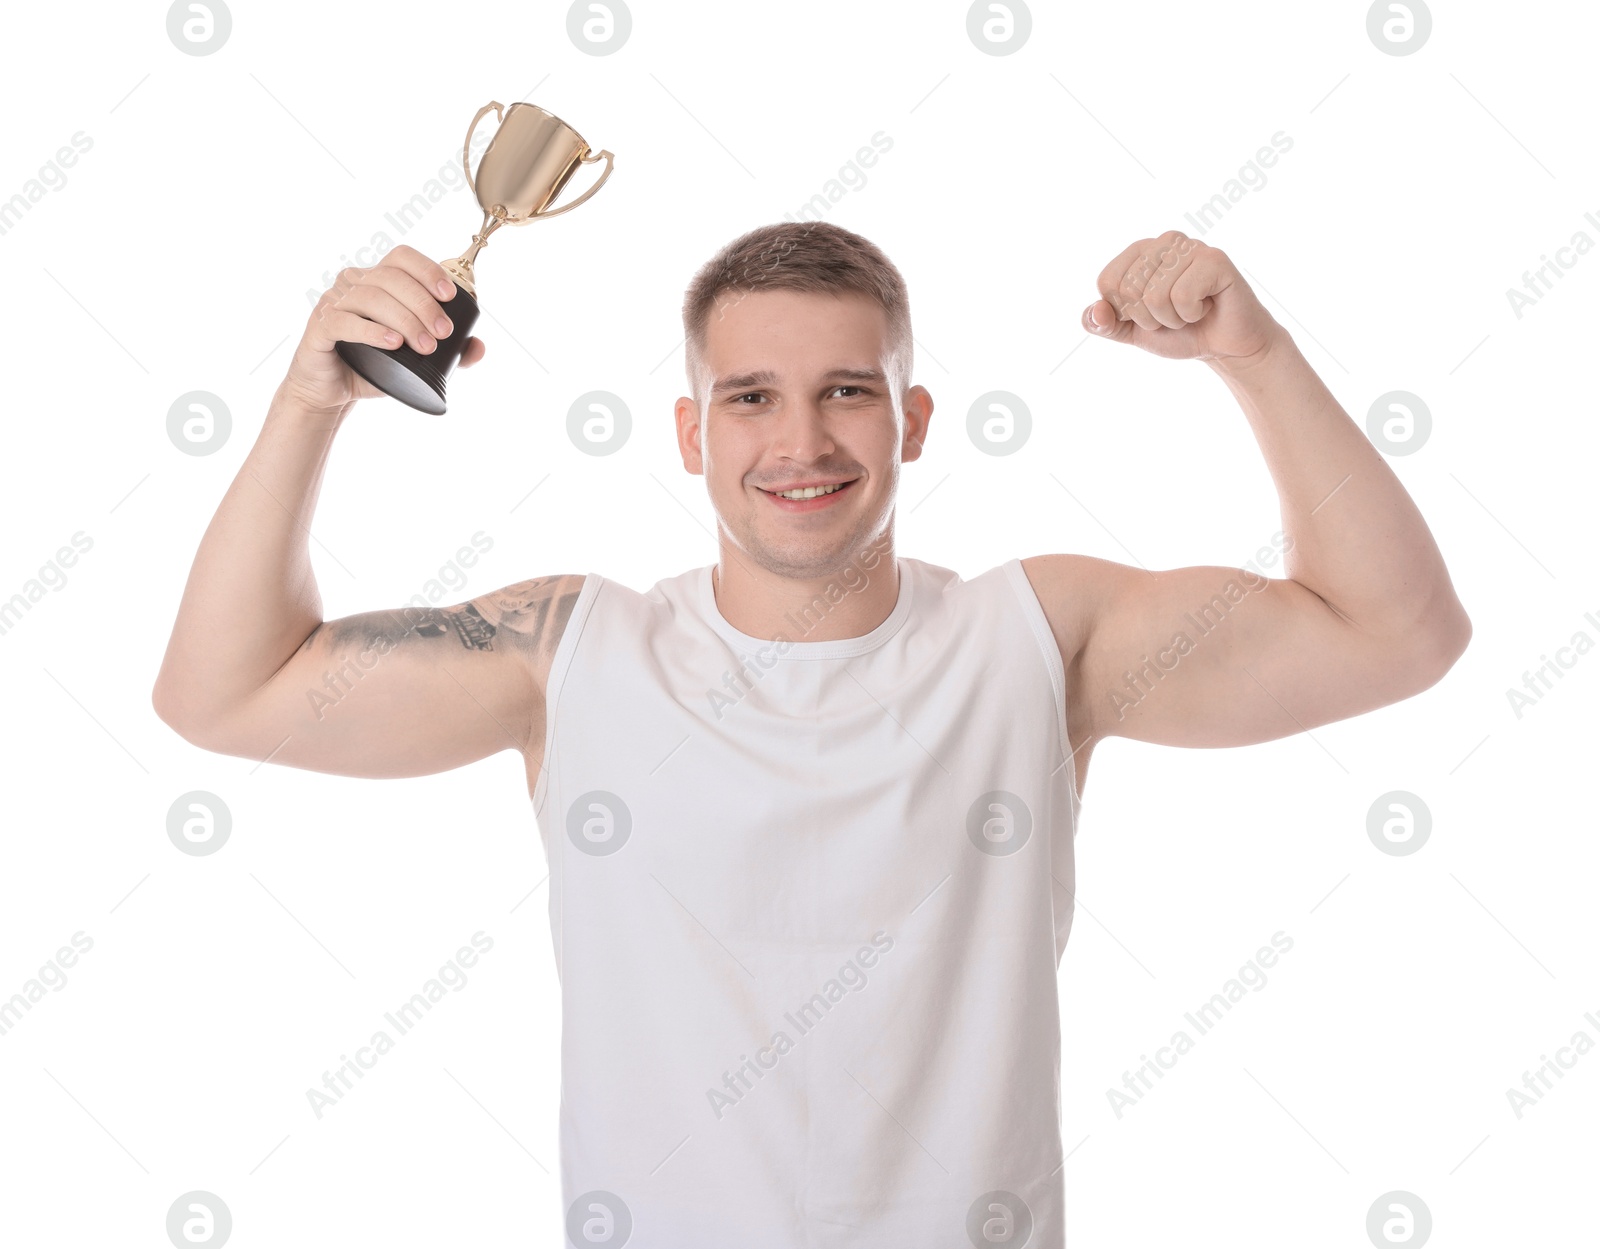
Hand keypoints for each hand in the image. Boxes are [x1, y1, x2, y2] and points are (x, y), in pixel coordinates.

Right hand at [284, 244, 486, 413]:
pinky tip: (393, 343)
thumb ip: (449, 353)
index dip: (427, 270)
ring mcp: (333, 302)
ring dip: (404, 320)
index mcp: (376, 279)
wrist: (333, 391)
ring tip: (425, 346)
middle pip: (391, 278)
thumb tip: (479, 348)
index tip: (450, 295)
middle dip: (423, 304)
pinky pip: (344, 321)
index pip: (402, 257)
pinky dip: (372, 331)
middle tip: (443, 333)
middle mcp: (353, 283)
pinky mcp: (319, 326)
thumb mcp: (414, 359)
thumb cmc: (373, 366)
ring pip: (371, 298)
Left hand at [1081, 231, 1281, 365]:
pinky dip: (1192, 314)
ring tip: (1191, 311)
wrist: (1224, 346)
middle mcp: (1164, 242)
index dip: (1124, 312)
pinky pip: (1182, 296)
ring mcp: (1190, 247)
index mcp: (1139, 252)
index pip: (1107, 282)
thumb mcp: (1132, 332)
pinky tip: (1207, 306)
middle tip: (1174, 314)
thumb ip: (1105, 323)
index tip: (1149, 314)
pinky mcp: (1214, 259)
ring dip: (1172, 318)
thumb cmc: (1180, 332)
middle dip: (1149, 318)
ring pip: (1155, 295)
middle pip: (1129, 289)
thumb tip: (1094, 313)